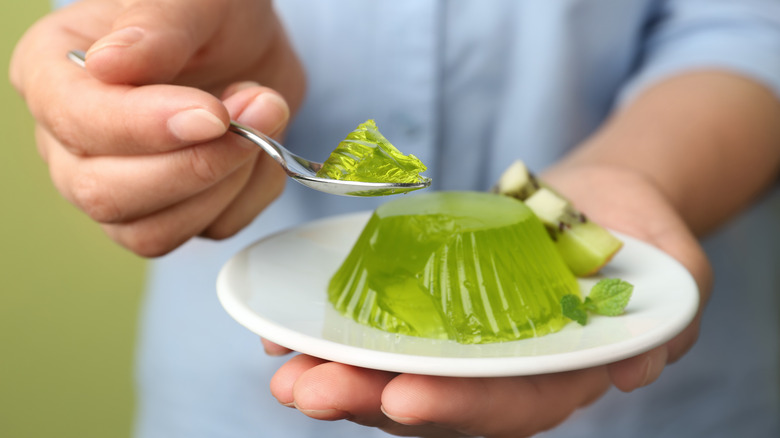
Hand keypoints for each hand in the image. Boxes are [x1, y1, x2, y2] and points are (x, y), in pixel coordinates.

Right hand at [10, 0, 304, 255]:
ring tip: (262, 119)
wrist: (250, 43)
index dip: (145, 126)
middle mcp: (74, 143)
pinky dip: (250, 194)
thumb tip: (109, 65)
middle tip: (257, 110)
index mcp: (54, 76)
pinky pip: (210, 230)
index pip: (76, 122)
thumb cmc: (208, 14)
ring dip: (225, 185)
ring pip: (154, 232)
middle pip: (107, 194)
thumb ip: (155, 27)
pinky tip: (259, 148)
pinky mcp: (173, 212)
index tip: (213, 113)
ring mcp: (120, 186)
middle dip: (196, 164)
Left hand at [266, 166, 711, 437]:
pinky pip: (379, 330)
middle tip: (307, 391)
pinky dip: (332, 336)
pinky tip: (284, 337)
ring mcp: (463, 345)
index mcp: (562, 375)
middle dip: (369, 402)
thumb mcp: (671, 269)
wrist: (599, 207)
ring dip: (336, 378)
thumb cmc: (639, 236)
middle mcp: (504, 372)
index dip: (459, 406)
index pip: (510, 404)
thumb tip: (639, 365)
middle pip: (436, 401)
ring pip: (396, 374)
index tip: (403, 398)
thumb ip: (661, 320)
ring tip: (283, 374)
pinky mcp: (432, 312)